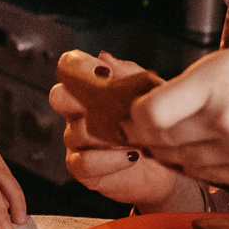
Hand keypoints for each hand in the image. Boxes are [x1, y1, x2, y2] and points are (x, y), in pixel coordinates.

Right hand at [52, 60, 185, 206]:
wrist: (169, 163)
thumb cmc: (156, 124)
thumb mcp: (151, 93)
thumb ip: (129, 74)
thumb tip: (105, 58)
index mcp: (91, 89)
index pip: (69, 67)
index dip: (78, 66)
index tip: (104, 72)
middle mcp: (78, 113)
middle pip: (58, 97)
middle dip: (78, 99)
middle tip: (109, 105)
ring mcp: (77, 142)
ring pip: (76, 133)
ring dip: (108, 135)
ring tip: (136, 137)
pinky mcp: (83, 169)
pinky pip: (83, 163)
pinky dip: (108, 160)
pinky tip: (131, 156)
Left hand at [125, 31, 228, 185]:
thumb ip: (195, 84)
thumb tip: (153, 108)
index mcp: (218, 81)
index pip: (148, 115)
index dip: (136, 114)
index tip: (139, 110)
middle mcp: (227, 120)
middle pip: (161, 141)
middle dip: (150, 134)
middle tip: (152, 124)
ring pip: (182, 162)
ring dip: (174, 150)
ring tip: (185, 132)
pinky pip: (209, 175)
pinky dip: (200, 163)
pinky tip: (211, 145)